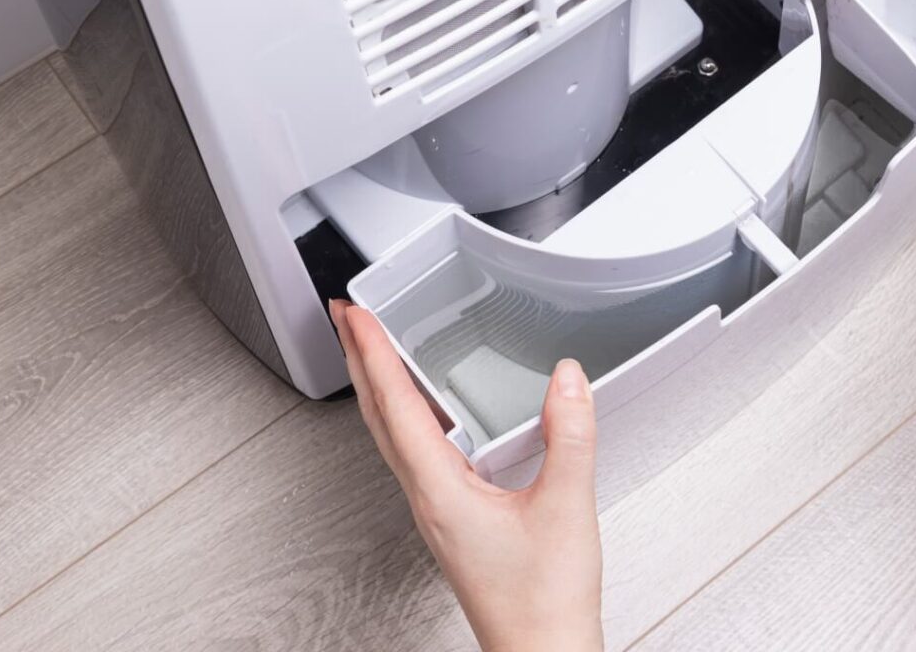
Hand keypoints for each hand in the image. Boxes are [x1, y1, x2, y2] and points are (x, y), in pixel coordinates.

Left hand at [329, 300, 603, 651]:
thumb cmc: (544, 601)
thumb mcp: (566, 507)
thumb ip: (569, 437)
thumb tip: (566, 380)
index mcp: (439, 491)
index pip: (397, 407)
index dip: (375, 354)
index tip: (358, 315)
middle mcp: (427, 500)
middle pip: (379, 418)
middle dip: (360, 362)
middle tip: (347, 319)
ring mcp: (436, 512)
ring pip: (393, 437)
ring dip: (379, 387)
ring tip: (374, 350)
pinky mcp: (453, 520)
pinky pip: (417, 454)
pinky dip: (408, 417)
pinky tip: (426, 411)